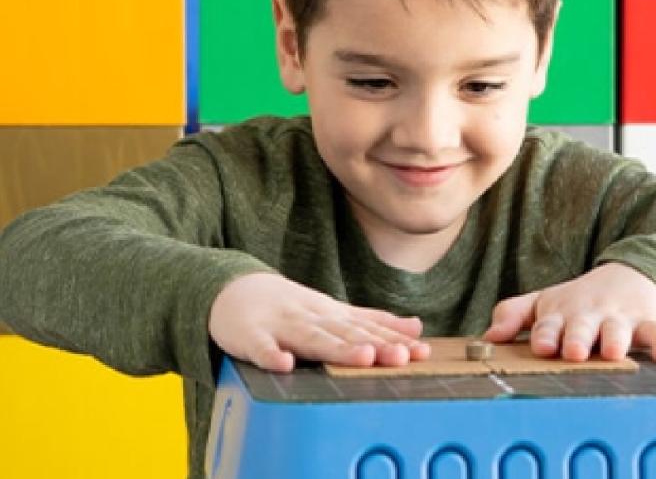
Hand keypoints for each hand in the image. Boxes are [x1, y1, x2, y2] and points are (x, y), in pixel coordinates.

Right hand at [208, 273, 429, 372]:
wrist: (234, 289)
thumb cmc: (290, 309)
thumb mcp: (334, 312)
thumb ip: (373, 322)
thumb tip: (416, 327)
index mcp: (332, 315)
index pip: (367, 329)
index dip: (394, 341)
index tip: (422, 352)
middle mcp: (312, 318)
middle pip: (346, 333)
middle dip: (375, 345)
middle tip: (402, 357)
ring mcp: (281, 325)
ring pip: (311, 338)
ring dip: (337, 349)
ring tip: (363, 358)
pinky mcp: (249, 335)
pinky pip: (260, 347)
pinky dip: (271, 355)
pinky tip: (284, 365)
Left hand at [482, 263, 655, 362]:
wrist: (629, 274)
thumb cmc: (579, 299)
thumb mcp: (545, 302)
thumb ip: (514, 315)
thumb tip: (486, 337)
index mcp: (560, 313)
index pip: (548, 324)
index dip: (545, 334)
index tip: (542, 345)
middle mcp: (589, 315)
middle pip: (581, 326)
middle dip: (577, 337)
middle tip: (573, 351)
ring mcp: (619, 318)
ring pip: (617, 329)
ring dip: (615, 339)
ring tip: (612, 352)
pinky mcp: (648, 320)